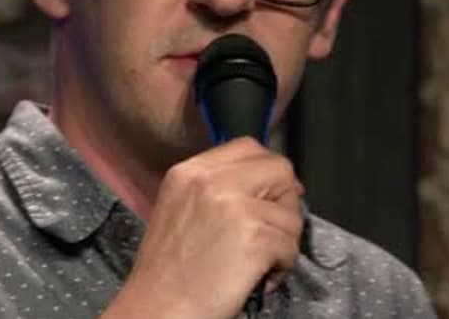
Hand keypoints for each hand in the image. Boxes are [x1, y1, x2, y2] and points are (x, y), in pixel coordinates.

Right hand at [101, 138, 303, 318]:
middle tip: (269, 233)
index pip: (248, 148)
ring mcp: (234, 206)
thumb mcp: (178, 210)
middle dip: (283, 202)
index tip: (268, 199)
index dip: (266, 174)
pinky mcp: (254, 236)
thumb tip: (265, 188)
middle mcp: (210, 180)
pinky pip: (291, 245)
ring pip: (291, 213)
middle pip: (279, 170)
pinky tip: (257, 278)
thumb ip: (215, 190)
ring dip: (283, 242)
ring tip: (257, 264)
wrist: (157, 310)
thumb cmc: (167, 274)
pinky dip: (282, 266)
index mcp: (188, 172)